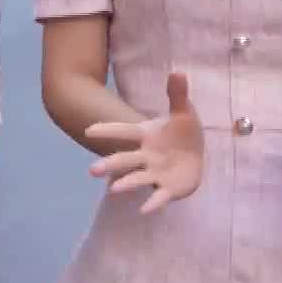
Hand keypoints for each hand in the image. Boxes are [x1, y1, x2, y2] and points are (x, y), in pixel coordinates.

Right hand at [85, 72, 202, 211]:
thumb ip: (177, 94)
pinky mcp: (168, 188)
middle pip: (124, 159)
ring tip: (113, 190)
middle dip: (109, 165)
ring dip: (125, 184)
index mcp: (146, 135)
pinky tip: (143, 210)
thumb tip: (178, 71)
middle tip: (92, 171)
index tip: (89, 130)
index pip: (124, 131)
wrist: (192, 156)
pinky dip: (152, 203)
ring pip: (136, 178)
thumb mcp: (183, 111)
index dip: (108, 131)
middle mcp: (146, 155)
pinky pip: (159, 196)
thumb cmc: (182, 132)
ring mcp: (155, 172)